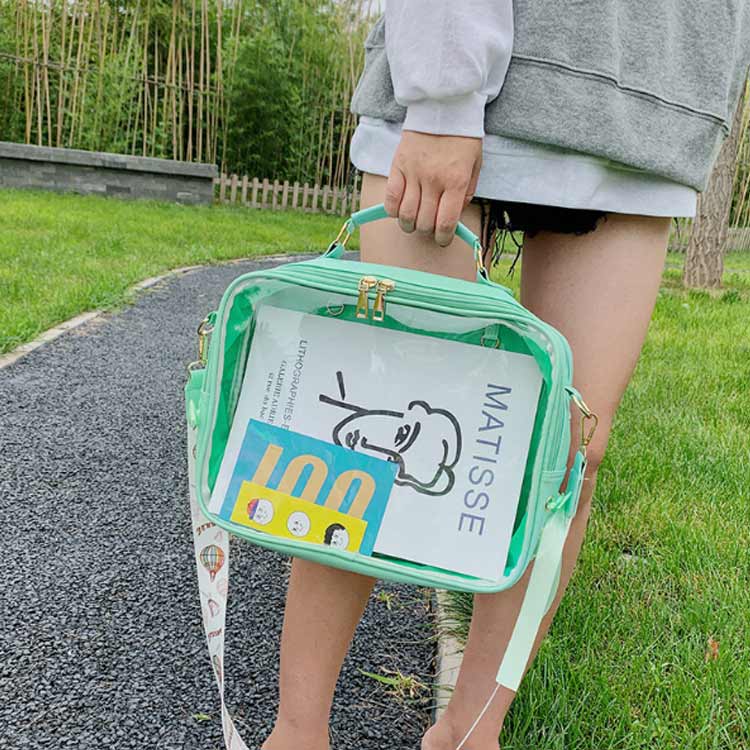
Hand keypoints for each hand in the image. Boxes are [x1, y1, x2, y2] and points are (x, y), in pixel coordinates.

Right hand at [384, 130, 482, 246]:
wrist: (443, 107)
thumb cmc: (462, 138)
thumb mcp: (475, 166)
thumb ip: (466, 193)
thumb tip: (452, 216)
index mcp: (456, 181)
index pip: (446, 223)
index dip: (443, 238)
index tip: (443, 239)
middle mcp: (434, 180)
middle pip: (424, 223)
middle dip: (427, 232)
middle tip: (429, 229)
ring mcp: (414, 173)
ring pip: (405, 215)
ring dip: (409, 225)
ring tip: (414, 222)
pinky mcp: (398, 166)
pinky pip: (390, 198)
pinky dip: (393, 210)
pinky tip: (400, 209)